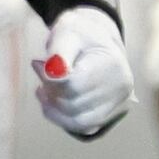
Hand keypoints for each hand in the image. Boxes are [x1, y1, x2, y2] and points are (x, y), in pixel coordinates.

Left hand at [34, 5, 134, 139]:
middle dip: (50, 92)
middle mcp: (121, 87)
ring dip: (54, 109)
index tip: (37, 64)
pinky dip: (63, 118)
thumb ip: (58, 52)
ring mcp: (118, 103)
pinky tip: (53, 102)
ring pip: (78, 121)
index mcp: (112, 64)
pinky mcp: (110, 113)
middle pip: (74, 104)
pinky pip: (83, 126)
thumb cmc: (81, 34)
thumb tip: (51, 71)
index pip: (74, 85)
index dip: (49, 79)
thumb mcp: (67, 32)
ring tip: (43, 90)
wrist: (99, 38)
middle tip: (40, 73)